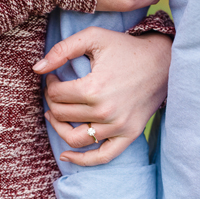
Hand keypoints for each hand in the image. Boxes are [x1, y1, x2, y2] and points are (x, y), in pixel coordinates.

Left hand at [34, 27, 170, 165]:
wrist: (163, 61)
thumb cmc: (125, 48)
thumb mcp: (93, 38)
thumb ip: (62, 50)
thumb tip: (37, 69)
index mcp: (94, 89)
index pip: (55, 95)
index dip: (50, 85)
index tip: (54, 78)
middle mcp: (105, 112)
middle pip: (62, 115)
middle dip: (52, 102)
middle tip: (56, 91)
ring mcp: (118, 126)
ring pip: (74, 138)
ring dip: (58, 127)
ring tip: (55, 116)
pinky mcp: (129, 135)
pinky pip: (102, 156)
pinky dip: (82, 160)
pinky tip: (65, 156)